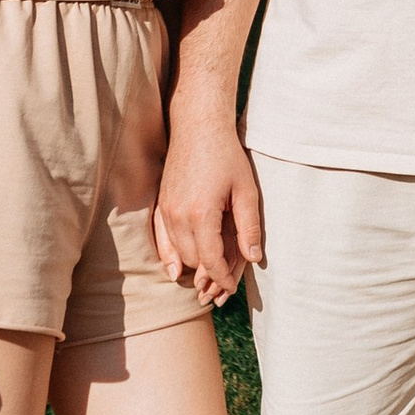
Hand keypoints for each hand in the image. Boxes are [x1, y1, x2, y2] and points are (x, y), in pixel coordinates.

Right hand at [156, 117, 266, 305]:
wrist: (198, 127)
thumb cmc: (226, 156)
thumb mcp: (246, 191)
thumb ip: (249, 227)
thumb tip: (253, 258)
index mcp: (201, 214)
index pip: (210, 261)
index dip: (223, 278)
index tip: (233, 288)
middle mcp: (178, 216)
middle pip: (193, 261)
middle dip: (210, 273)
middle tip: (228, 276)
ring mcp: (166, 211)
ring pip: (178, 254)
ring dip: (194, 264)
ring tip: (211, 270)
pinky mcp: (161, 205)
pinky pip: (162, 241)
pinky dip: (170, 257)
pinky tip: (176, 270)